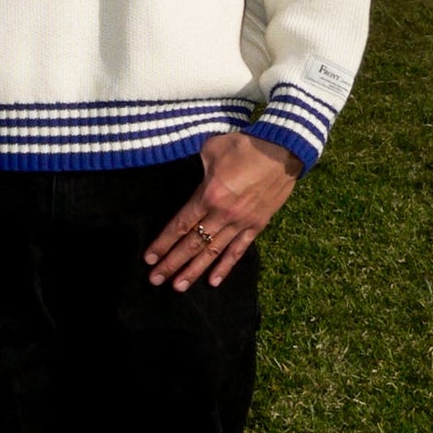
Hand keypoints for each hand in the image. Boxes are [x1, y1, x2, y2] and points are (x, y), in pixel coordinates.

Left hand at [145, 131, 301, 291]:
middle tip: (155, 280)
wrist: (283, 150)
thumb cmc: (245, 146)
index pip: (181, 225)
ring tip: (178, 287)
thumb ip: (195, 163)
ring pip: (213, 252)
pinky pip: (238, 250)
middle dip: (172, 263)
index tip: (149, 258)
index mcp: (209, 195)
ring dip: (194, 271)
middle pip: (192, 244)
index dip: (163, 243)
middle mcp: (223, 214)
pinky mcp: (257, 225)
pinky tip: (213, 281)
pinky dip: (225, 266)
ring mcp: (241, 222)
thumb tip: (183, 166)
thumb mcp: (212, 148)